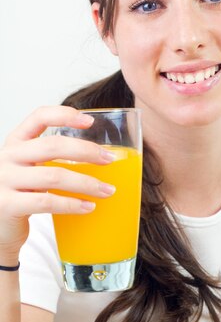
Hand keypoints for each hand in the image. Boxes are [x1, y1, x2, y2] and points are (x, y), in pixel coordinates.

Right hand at [0, 105, 114, 261]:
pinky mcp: (8, 205)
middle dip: (86, 152)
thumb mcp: (30, 170)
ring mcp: (4, 181)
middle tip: (109, 160)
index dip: (65, 115)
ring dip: (86, 183)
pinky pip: (47, 202)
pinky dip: (72, 205)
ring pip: (54, 176)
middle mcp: (7, 157)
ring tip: (107, 190)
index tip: (90, 122)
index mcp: (15, 142)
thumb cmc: (20, 196)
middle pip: (53, 146)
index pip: (39, 117)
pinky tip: (88, 207)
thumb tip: (99, 157)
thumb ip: (50, 159)